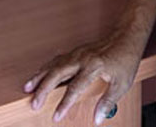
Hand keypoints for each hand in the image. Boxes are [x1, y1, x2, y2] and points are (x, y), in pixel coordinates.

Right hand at [23, 34, 140, 123]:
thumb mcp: (123, 83)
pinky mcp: (77, 51)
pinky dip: (46, 67)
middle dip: (43, 89)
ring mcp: (78, 53)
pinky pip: (58, 59)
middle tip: (33, 103)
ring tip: (27, 88)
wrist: (127, 36)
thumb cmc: (126, 59)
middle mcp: (83, 58)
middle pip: (58, 73)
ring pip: (54, 64)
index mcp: (94, 66)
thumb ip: (108, 101)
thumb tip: (98, 119)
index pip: (75, 87)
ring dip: (40, 76)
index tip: (56, 116)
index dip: (64, 104)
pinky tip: (40, 74)